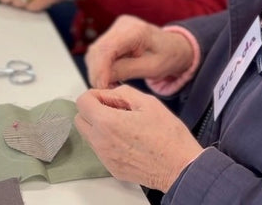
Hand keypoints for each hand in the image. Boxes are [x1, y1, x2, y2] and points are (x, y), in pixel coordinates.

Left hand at [75, 85, 203, 190]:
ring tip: (124, 123)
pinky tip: (128, 138)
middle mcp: (101, 142)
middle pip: (80, 119)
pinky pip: (100, 149)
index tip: (109, 97)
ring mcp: (105, 158)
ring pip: (89, 135)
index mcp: (108, 122)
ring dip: (99, 125)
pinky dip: (107, 140)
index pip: (82, 102)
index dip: (94, 95)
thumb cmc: (168, 136)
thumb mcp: (147, 101)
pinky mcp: (112, 168)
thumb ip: (122, 92)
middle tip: (114, 108)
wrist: (180, 167)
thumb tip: (110, 93)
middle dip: (93, 109)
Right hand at [85, 15, 193, 87]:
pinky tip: (109, 78)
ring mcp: (117, 27)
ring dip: (97, 71)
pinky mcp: (113, 34)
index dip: (100, 69)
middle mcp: (123, 24)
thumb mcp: (152, 68)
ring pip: (95, 51)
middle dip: (97, 73)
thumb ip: (126, 70)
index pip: (108, 48)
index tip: (102, 87)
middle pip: (98, 49)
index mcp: (136, 30)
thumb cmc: (167, 56)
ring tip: (109, 86)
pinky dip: (100, 67)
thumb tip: (101, 79)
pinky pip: (99, 52)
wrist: (174, 46)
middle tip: (105, 91)